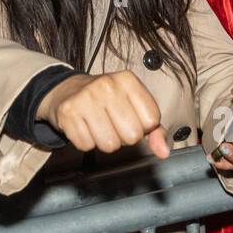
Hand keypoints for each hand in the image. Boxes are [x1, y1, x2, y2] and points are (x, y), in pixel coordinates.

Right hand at [37, 70, 170, 159]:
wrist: (68, 90)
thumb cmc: (107, 101)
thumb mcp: (135, 106)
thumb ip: (155, 129)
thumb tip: (164, 152)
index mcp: (128, 80)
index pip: (151, 120)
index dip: (142, 126)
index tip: (131, 118)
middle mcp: (107, 85)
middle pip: (132, 135)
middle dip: (124, 137)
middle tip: (113, 123)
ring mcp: (86, 97)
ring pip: (109, 145)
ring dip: (105, 142)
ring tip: (99, 126)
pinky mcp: (68, 112)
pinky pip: (86, 145)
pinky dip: (86, 142)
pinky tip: (85, 127)